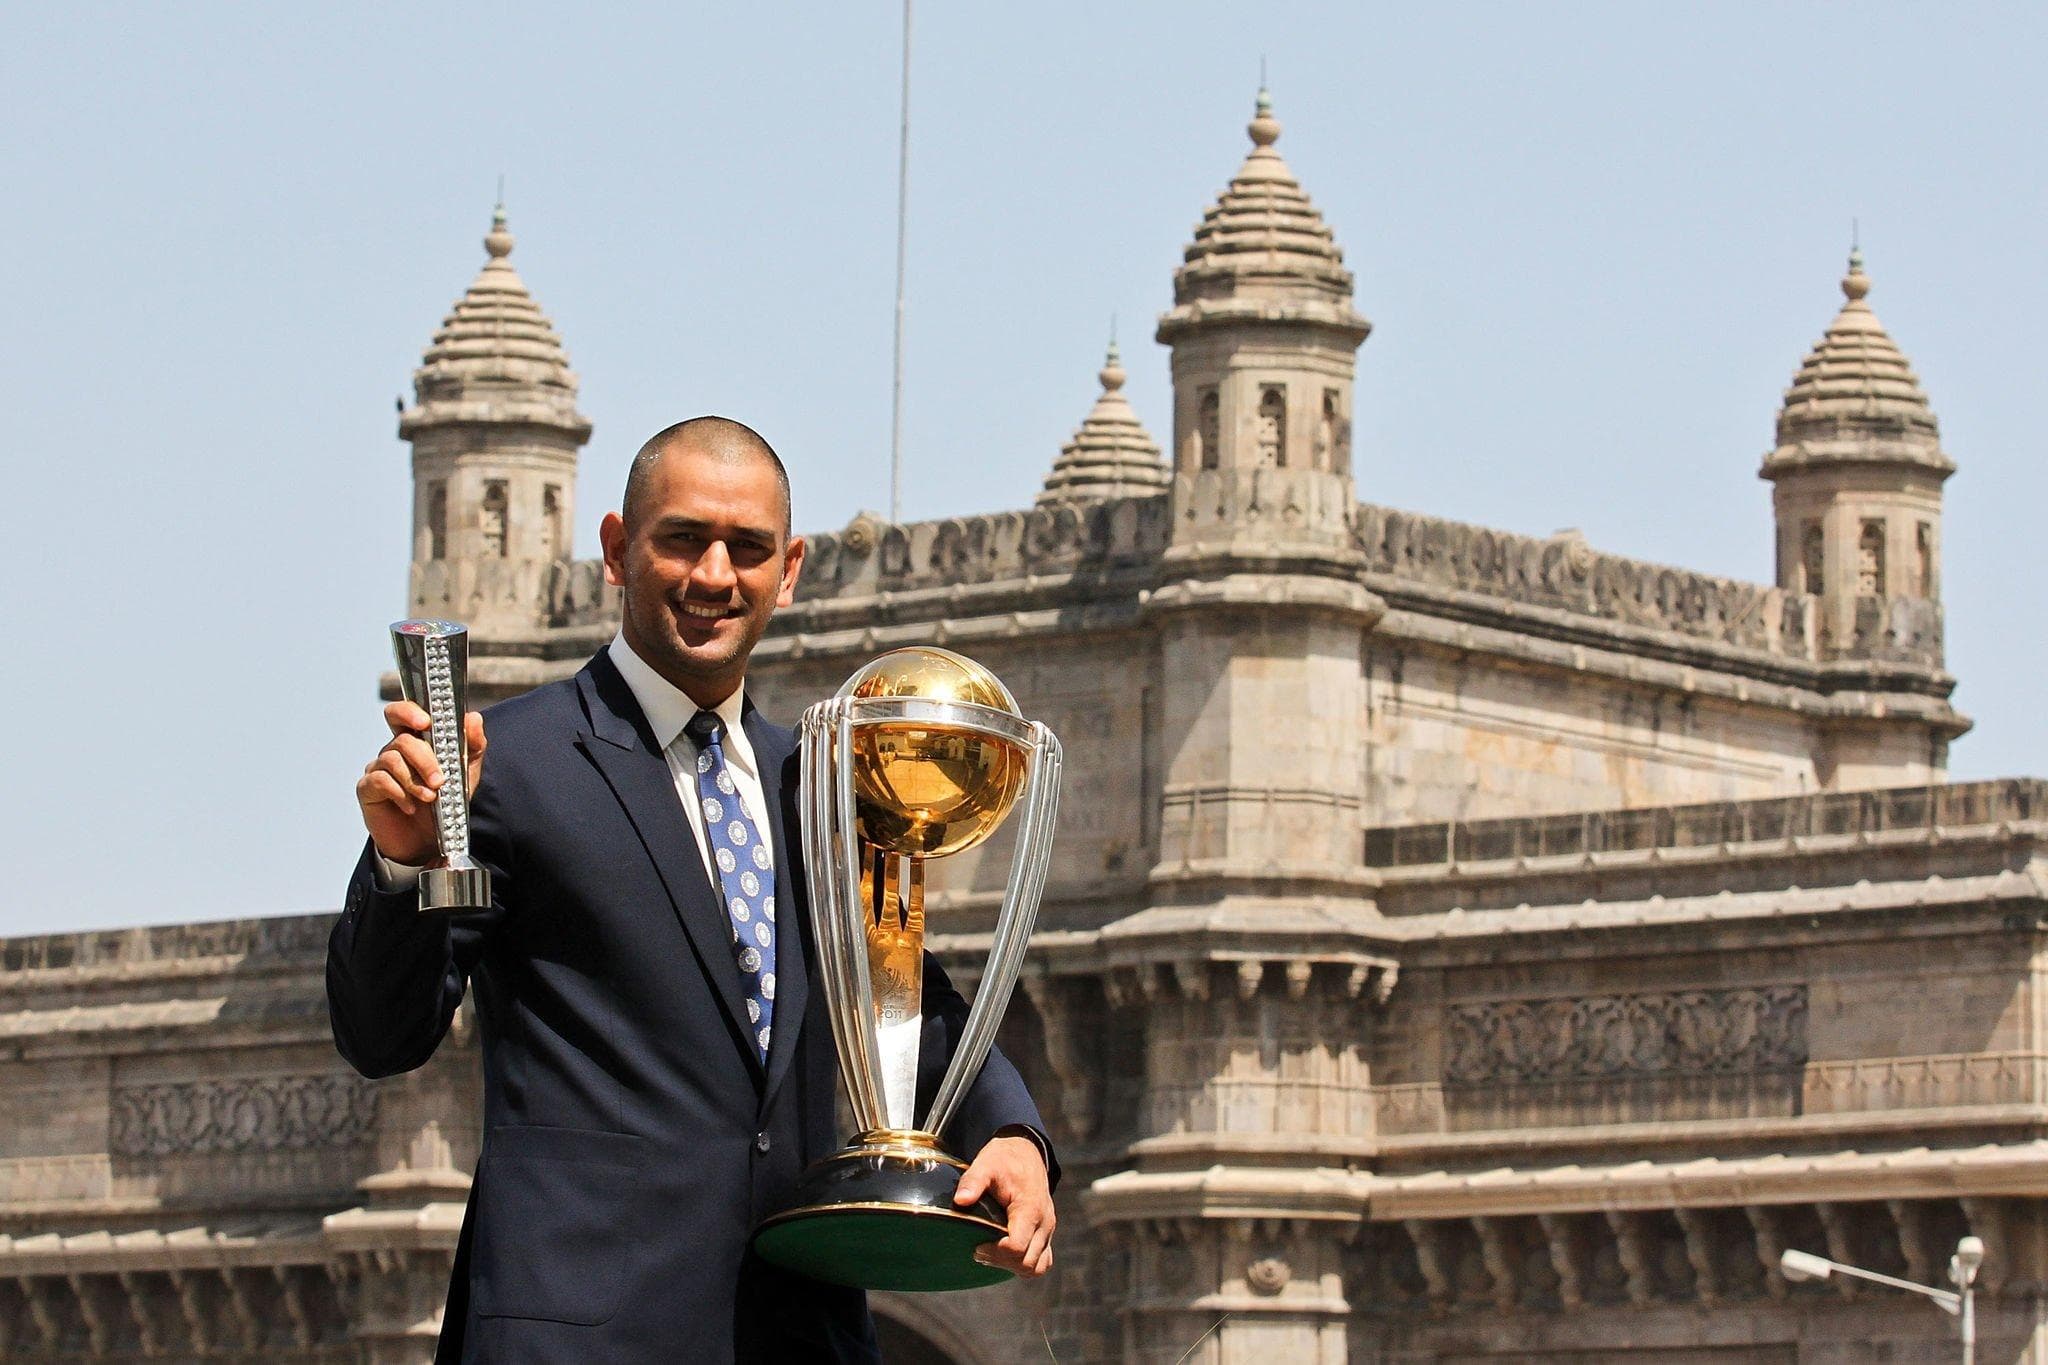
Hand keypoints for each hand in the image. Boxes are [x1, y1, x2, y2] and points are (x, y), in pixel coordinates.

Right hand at [355, 701, 485, 865]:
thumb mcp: (467, 773)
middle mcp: (394, 750)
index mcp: (416, 740)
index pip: (403, 713)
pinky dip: (399, 794)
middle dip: (424, 760)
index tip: (426, 722)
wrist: (430, 840)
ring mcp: (378, 767)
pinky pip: (379, 780)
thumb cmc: (446, 801)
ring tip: (430, 798)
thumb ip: (472, 745)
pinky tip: (411, 807)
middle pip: (402, 740)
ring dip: (414, 780)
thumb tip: (473, 718)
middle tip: (440, 780)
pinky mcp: (368, 788)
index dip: (409, 711)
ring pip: (391, 760)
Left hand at [955, 1132, 1053, 1277]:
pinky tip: (1004, 1254)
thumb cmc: (1004, 1160)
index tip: (977, 1245)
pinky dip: (1024, 1264)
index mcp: (1030, 1209)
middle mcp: (1044, 1223)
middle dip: (1000, 1261)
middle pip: (1026, 1262)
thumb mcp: (986, 1164)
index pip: (1017, 1247)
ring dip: (1013, 1267)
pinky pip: (1042, 1262)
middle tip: (979, 1250)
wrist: (1025, 1153)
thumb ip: (973, 1181)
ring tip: (991, 1253)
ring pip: (1036, 1267)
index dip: (995, 1252)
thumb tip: (959, 1200)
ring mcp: (1048, 1230)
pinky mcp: (1046, 1234)